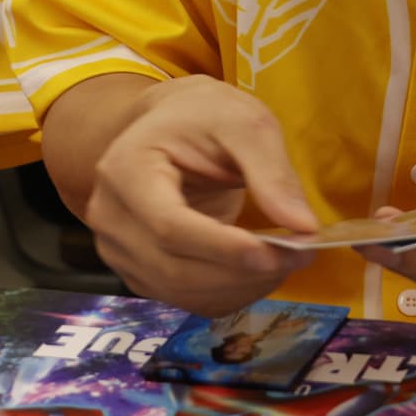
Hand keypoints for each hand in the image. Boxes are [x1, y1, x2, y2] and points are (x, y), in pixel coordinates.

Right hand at [85, 75, 318, 314]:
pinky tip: (259, 272)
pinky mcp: (138, 271)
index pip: (169, 226)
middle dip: (242, 272)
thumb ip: (272, 172)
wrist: (171, 124)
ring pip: (180, 292)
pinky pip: (185, 299)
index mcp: (125, 170)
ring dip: (240, 287)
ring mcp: (118, 249)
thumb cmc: (205, 116)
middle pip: (174, 268)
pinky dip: (229, 294)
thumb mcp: (245, 123)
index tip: (277, 252)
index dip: (223, 248)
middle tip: (300, 255)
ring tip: (286, 261)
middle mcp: (111, 217)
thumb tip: (304, 227)